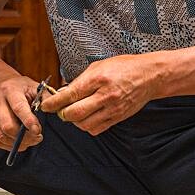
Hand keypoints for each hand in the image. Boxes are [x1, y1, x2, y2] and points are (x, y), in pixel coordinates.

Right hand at [0, 74, 43, 151]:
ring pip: (1, 136)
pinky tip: (20, 142)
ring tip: (31, 140)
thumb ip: (45, 98)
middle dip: (25, 137)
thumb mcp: (34, 86)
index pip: (18, 108)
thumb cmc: (20, 87)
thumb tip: (55, 108)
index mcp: (10, 90)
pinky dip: (9, 146)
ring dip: (18, 143)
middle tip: (38, 137)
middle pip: (8, 126)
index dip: (28, 121)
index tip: (38, 131)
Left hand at [40, 55, 158, 134]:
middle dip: (62, 113)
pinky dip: (87, 126)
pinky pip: (96, 129)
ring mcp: (112, 109)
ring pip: (84, 124)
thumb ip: (81, 80)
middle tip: (60, 109)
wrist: (149, 76)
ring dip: (75, 121)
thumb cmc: (124, 67)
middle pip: (74, 113)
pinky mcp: (118, 118)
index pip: (70, 95)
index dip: (54, 102)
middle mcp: (105, 96)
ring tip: (75, 112)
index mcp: (98, 79)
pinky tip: (87, 117)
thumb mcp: (99, 66)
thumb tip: (63, 92)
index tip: (45, 105)